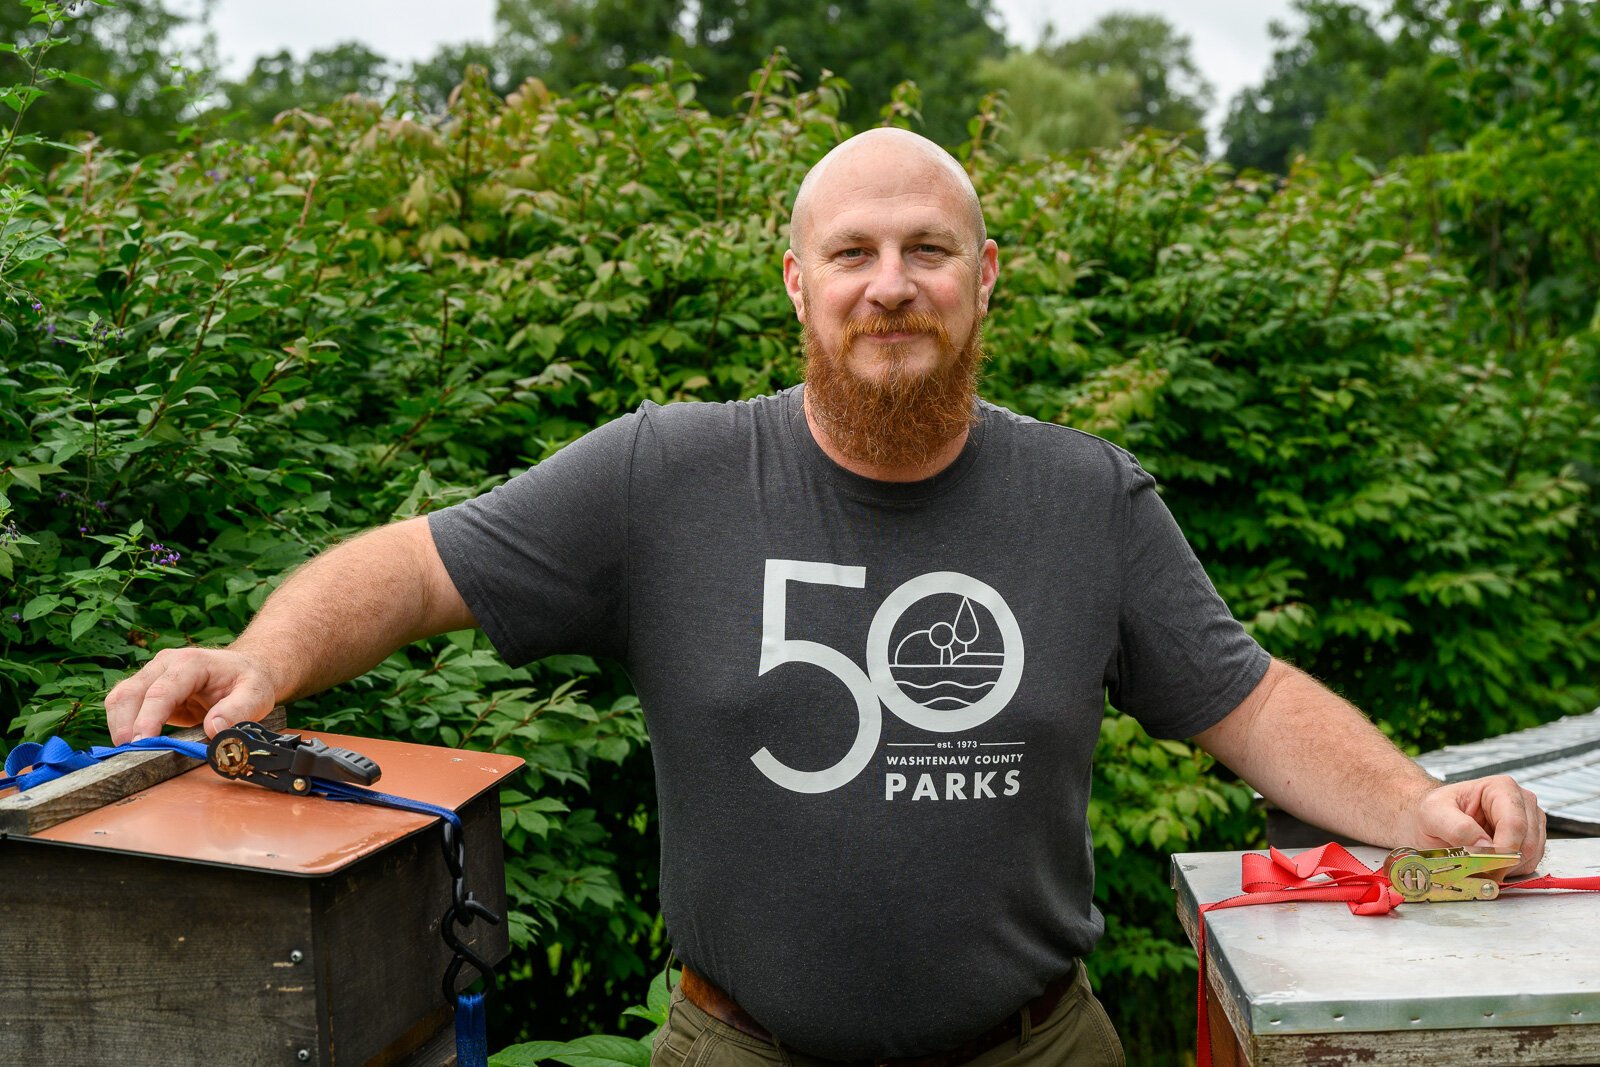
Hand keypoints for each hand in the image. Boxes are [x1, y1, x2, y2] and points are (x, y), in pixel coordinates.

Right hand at [105, 647, 278, 744]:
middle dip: (125, 724)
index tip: (142, 742)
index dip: (149, 718)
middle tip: (130, 754)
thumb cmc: (249, 682)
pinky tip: (130, 743)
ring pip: (120, 698)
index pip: (162, 691)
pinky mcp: (147, 689)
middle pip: (131, 692)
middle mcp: (166, 664)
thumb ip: (238, 710)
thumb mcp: (256, 695)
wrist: (245, 671)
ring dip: (119, 725)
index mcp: (191, 662)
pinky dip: (121, 724)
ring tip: (128, 753)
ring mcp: (153, 674)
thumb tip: (214, 728)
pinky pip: (124, 705)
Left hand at [1407, 775, 1546, 876]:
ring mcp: (1529, 824)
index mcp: (1501, 788)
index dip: (1501, 849)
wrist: (1428, 820)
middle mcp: (1521, 803)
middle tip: (1475, 866)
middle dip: (1501, 861)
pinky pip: (1527, 866)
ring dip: (1504, 867)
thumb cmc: (1432, 812)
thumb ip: (1457, 828)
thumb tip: (1485, 846)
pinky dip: (1508, 870)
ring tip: (1476, 860)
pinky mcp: (1529, 843)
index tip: (1483, 863)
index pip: (1514, 824)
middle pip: (1527, 843)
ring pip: (1530, 857)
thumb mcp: (1433, 814)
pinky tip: (1487, 861)